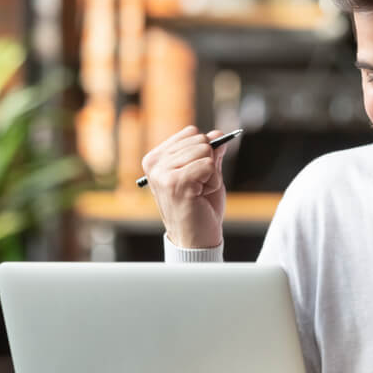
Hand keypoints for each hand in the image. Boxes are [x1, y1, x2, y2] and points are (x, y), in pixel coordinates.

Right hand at [141, 126, 227, 248]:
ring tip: (200, 192)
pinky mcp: (176, 183)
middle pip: (200, 140)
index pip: (191, 133)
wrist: (196, 239)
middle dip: (210, 162)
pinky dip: (213, 181)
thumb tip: (218, 133)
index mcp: (156, 158)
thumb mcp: (207, 174)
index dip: (205, 151)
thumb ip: (210, 153)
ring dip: (212, 173)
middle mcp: (155, 164)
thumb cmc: (200, 208)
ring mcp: (163, 173)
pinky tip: (201, 196)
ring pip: (205, 151)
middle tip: (199, 186)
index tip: (197, 174)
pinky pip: (209, 165)